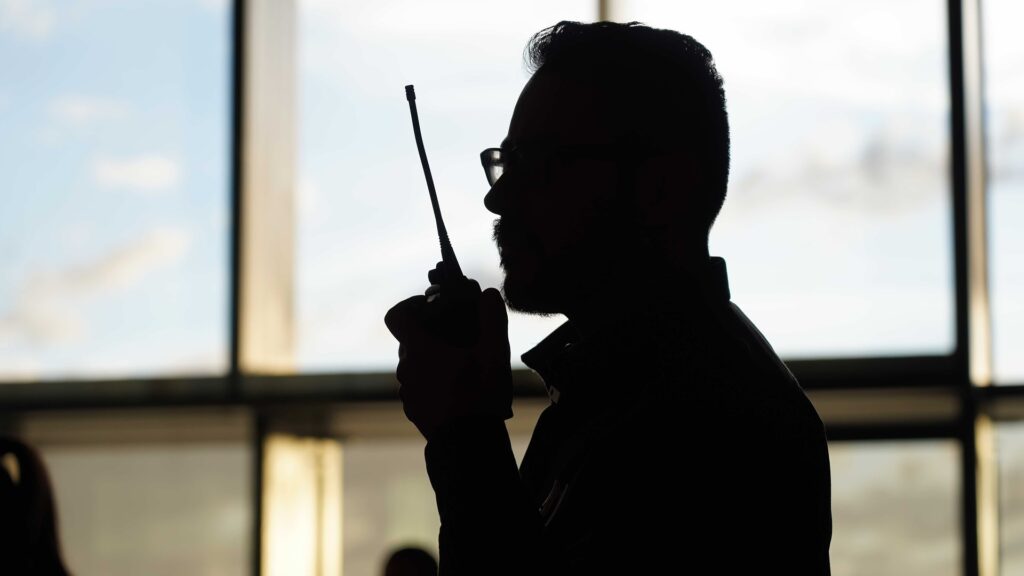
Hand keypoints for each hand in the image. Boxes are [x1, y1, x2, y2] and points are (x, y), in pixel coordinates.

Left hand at [384, 287, 512, 439]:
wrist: (468, 446)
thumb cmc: (480, 396)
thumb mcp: (495, 353)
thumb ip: (492, 318)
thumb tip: (489, 294)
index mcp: (419, 349)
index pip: (396, 315)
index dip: (411, 304)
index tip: (432, 307)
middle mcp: (406, 368)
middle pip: (410, 339)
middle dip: (432, 333)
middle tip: (460, 336)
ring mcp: (407, 391)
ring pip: (415, 363)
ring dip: (433, 359)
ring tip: (463, 366)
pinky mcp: (413, 409)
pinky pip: (418, 385)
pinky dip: (432, 380)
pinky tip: (458, 389)